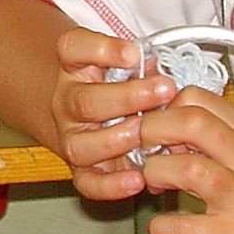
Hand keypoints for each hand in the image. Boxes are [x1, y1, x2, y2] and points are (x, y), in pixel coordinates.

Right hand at [43, 26, 173, 198]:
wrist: (98, 117)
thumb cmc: (121, 86)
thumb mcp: (128, 65)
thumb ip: (144, 63)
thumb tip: (165, 66)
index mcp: (75, 67)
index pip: (73, 48)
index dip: (102, 50)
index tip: (134, 53)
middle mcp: (67, 102)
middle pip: (84, 101)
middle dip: (128, 97)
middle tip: (164, 90)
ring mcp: (72, 138)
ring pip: (81, 145)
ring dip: (117, 140)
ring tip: (147, 134)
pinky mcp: (82, 171)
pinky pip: (88, 183)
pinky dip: (112, 185)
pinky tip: (138, 179)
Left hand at [133, 88, 233, 233]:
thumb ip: (226, 141)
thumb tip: (171, 128)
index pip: (197, 97)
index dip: (163, 107)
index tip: (154, 125)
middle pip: (188, 120)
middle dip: (152, 130)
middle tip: (144, 151)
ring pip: (185, 167)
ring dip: (155, 174)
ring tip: (154, 186)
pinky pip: (182, 226)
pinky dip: (161, 227)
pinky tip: (163, 229)